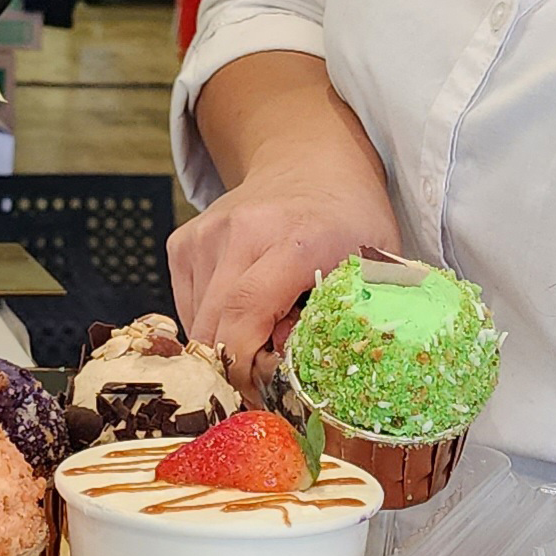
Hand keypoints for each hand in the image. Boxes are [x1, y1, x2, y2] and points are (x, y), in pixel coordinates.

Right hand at [168, 153, 399, 380]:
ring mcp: (205, 233)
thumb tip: (302, 375)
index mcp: (296, 239)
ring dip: (224, 345)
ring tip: (264, 332)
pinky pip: (186, 307)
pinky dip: (210, 323)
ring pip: (196, 322)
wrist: (308, 163)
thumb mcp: (372, 267)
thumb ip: (346, 319)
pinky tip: (243, 308)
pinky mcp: (183, 241)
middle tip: (265, 383)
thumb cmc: (348, 221)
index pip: (246, 311)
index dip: (244, 364)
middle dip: (234, 368)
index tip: (262, 391)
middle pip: (213, 325)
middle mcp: (241, 231)